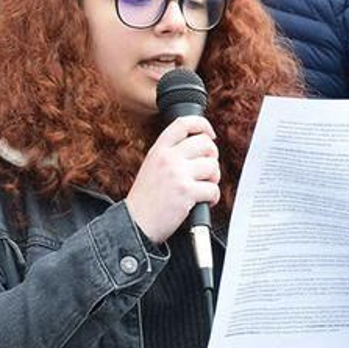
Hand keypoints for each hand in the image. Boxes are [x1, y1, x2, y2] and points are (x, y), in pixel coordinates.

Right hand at [124, 116, 219, 244]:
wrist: (135, 224)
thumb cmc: (145, 199)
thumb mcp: (151, 166)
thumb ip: (171, 154)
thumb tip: (200, 148)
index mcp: (159, 150)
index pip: (184, 123)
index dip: (202, 125)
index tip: (210, 134)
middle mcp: (168, 158)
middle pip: (205, 143)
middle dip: (212, 157)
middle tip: (206, 170)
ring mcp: (178, 174)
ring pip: (212, 166)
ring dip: (213, 179)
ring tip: (203, 188)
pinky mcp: (186, 192)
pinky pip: (213, 189)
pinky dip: (212, 198)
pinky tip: (203, 202)